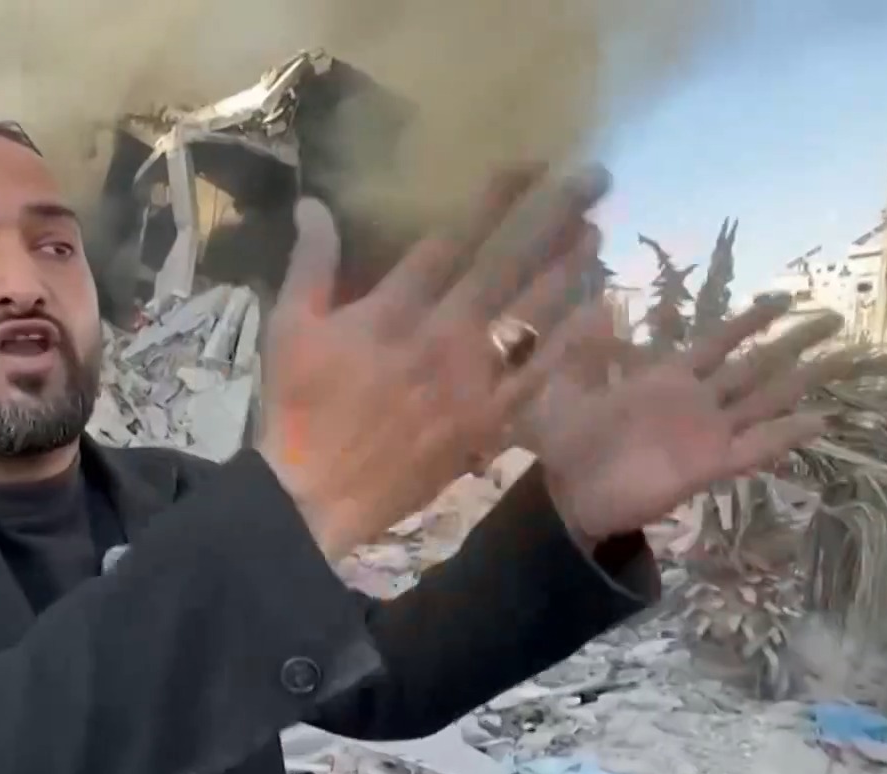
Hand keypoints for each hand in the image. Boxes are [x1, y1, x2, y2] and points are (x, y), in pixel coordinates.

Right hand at [255, 167, 610, 560]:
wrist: (315, 497)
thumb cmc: (298, 410)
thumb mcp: (288, 329)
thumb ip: (311, 264)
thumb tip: (315, 204)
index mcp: (391, 309)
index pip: (453, 238)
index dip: (496, 197)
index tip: (531, 163)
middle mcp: (440, 335)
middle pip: (507, 264)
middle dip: (552, 216)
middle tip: (594, 179)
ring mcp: (469, 381)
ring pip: (532, 315)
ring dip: (568, 270)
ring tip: (598, 233)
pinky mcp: (486, 423)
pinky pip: (538, 378)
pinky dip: (570, 345)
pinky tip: (599, 313)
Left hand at [509, 299, 844, 540]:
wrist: (568, 496)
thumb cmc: (569, 444)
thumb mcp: (570, 387)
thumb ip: (589, 349)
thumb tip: (603, 304)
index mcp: (667, 378)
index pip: (717, 342)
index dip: (749, 321)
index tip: (785, 298)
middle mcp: (697, 402)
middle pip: (755, 365)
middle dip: (794, 342)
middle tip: (835, 318)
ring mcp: (707, 433)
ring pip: (766, 400)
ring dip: (804, 380)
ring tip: (845, 358)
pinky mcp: (711, 466)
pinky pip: (756, 446)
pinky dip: (787, 435)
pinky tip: (822, 420)